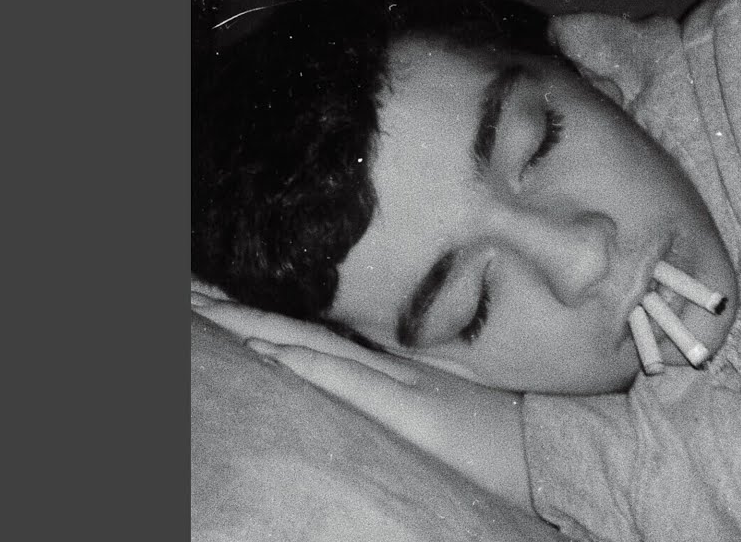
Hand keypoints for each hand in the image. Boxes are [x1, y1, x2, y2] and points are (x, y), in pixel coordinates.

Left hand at [191, 297, 532, 513]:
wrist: (557, 451)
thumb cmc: (506, 437)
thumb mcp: (447, 409)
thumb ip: (410, 393)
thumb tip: (367, 382)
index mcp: (392, 367)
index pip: (311, 333)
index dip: (259, 314)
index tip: (210, 297)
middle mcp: (389, 366)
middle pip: (297, 329)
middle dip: (236, 310)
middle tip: (183, 289)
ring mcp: (400, 385)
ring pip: (311, 347)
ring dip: (252, 327)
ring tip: (200, 308)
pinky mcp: (415, 413)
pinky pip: (351, 384)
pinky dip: (307, 364)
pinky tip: (268, 349)